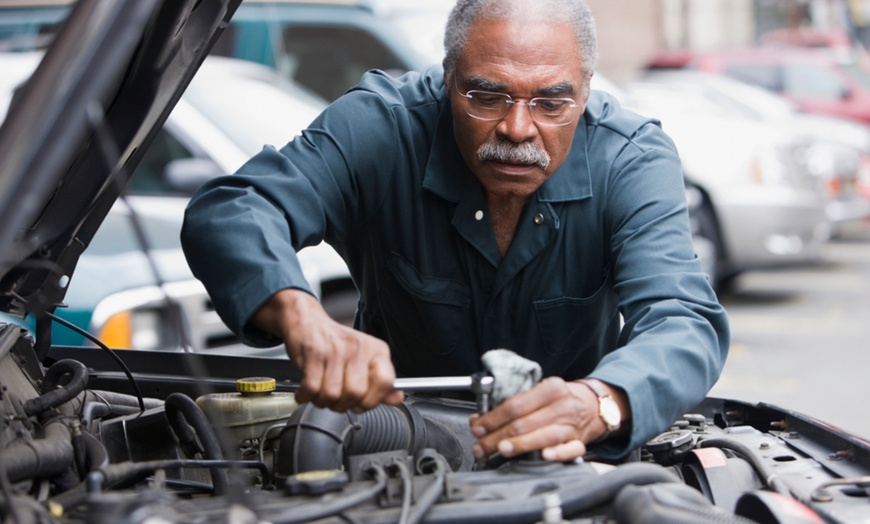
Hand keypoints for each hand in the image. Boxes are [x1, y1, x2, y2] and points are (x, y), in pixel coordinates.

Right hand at [252, 288, 403, 411]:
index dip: (372, 400)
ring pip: (332, 394)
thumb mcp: (364, 359)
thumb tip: (397, 398)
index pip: (385, 382)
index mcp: (376, 350)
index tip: (361, 403)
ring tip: (321, 394)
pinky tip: (307, 391)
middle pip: (356, 393)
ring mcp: (336, 349)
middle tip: (337, 401)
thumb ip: (380, 383)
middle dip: (343, 405)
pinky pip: (311, 388)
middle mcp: (358, 347)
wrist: (308, 322)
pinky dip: (306, 396)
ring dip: (323, 401)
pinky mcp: (314, 353)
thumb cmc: (336, 343)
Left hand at [468, 377, 625, 461]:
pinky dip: (558, 453)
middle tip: (481, 446)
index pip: (515, 405)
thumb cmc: (561, 400)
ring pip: (543, 436)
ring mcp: (572, 425)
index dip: (493, 418)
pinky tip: (544, 456)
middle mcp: (561, 406)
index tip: (478, 427)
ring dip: (519, 444)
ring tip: (501, 449)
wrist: (594, 406)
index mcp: (550, 389)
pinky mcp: (580, 442)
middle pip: (524, 423)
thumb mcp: (540, 394)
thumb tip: (480, 420)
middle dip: (497, 436)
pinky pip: (570, 449)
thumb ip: (514, 405)